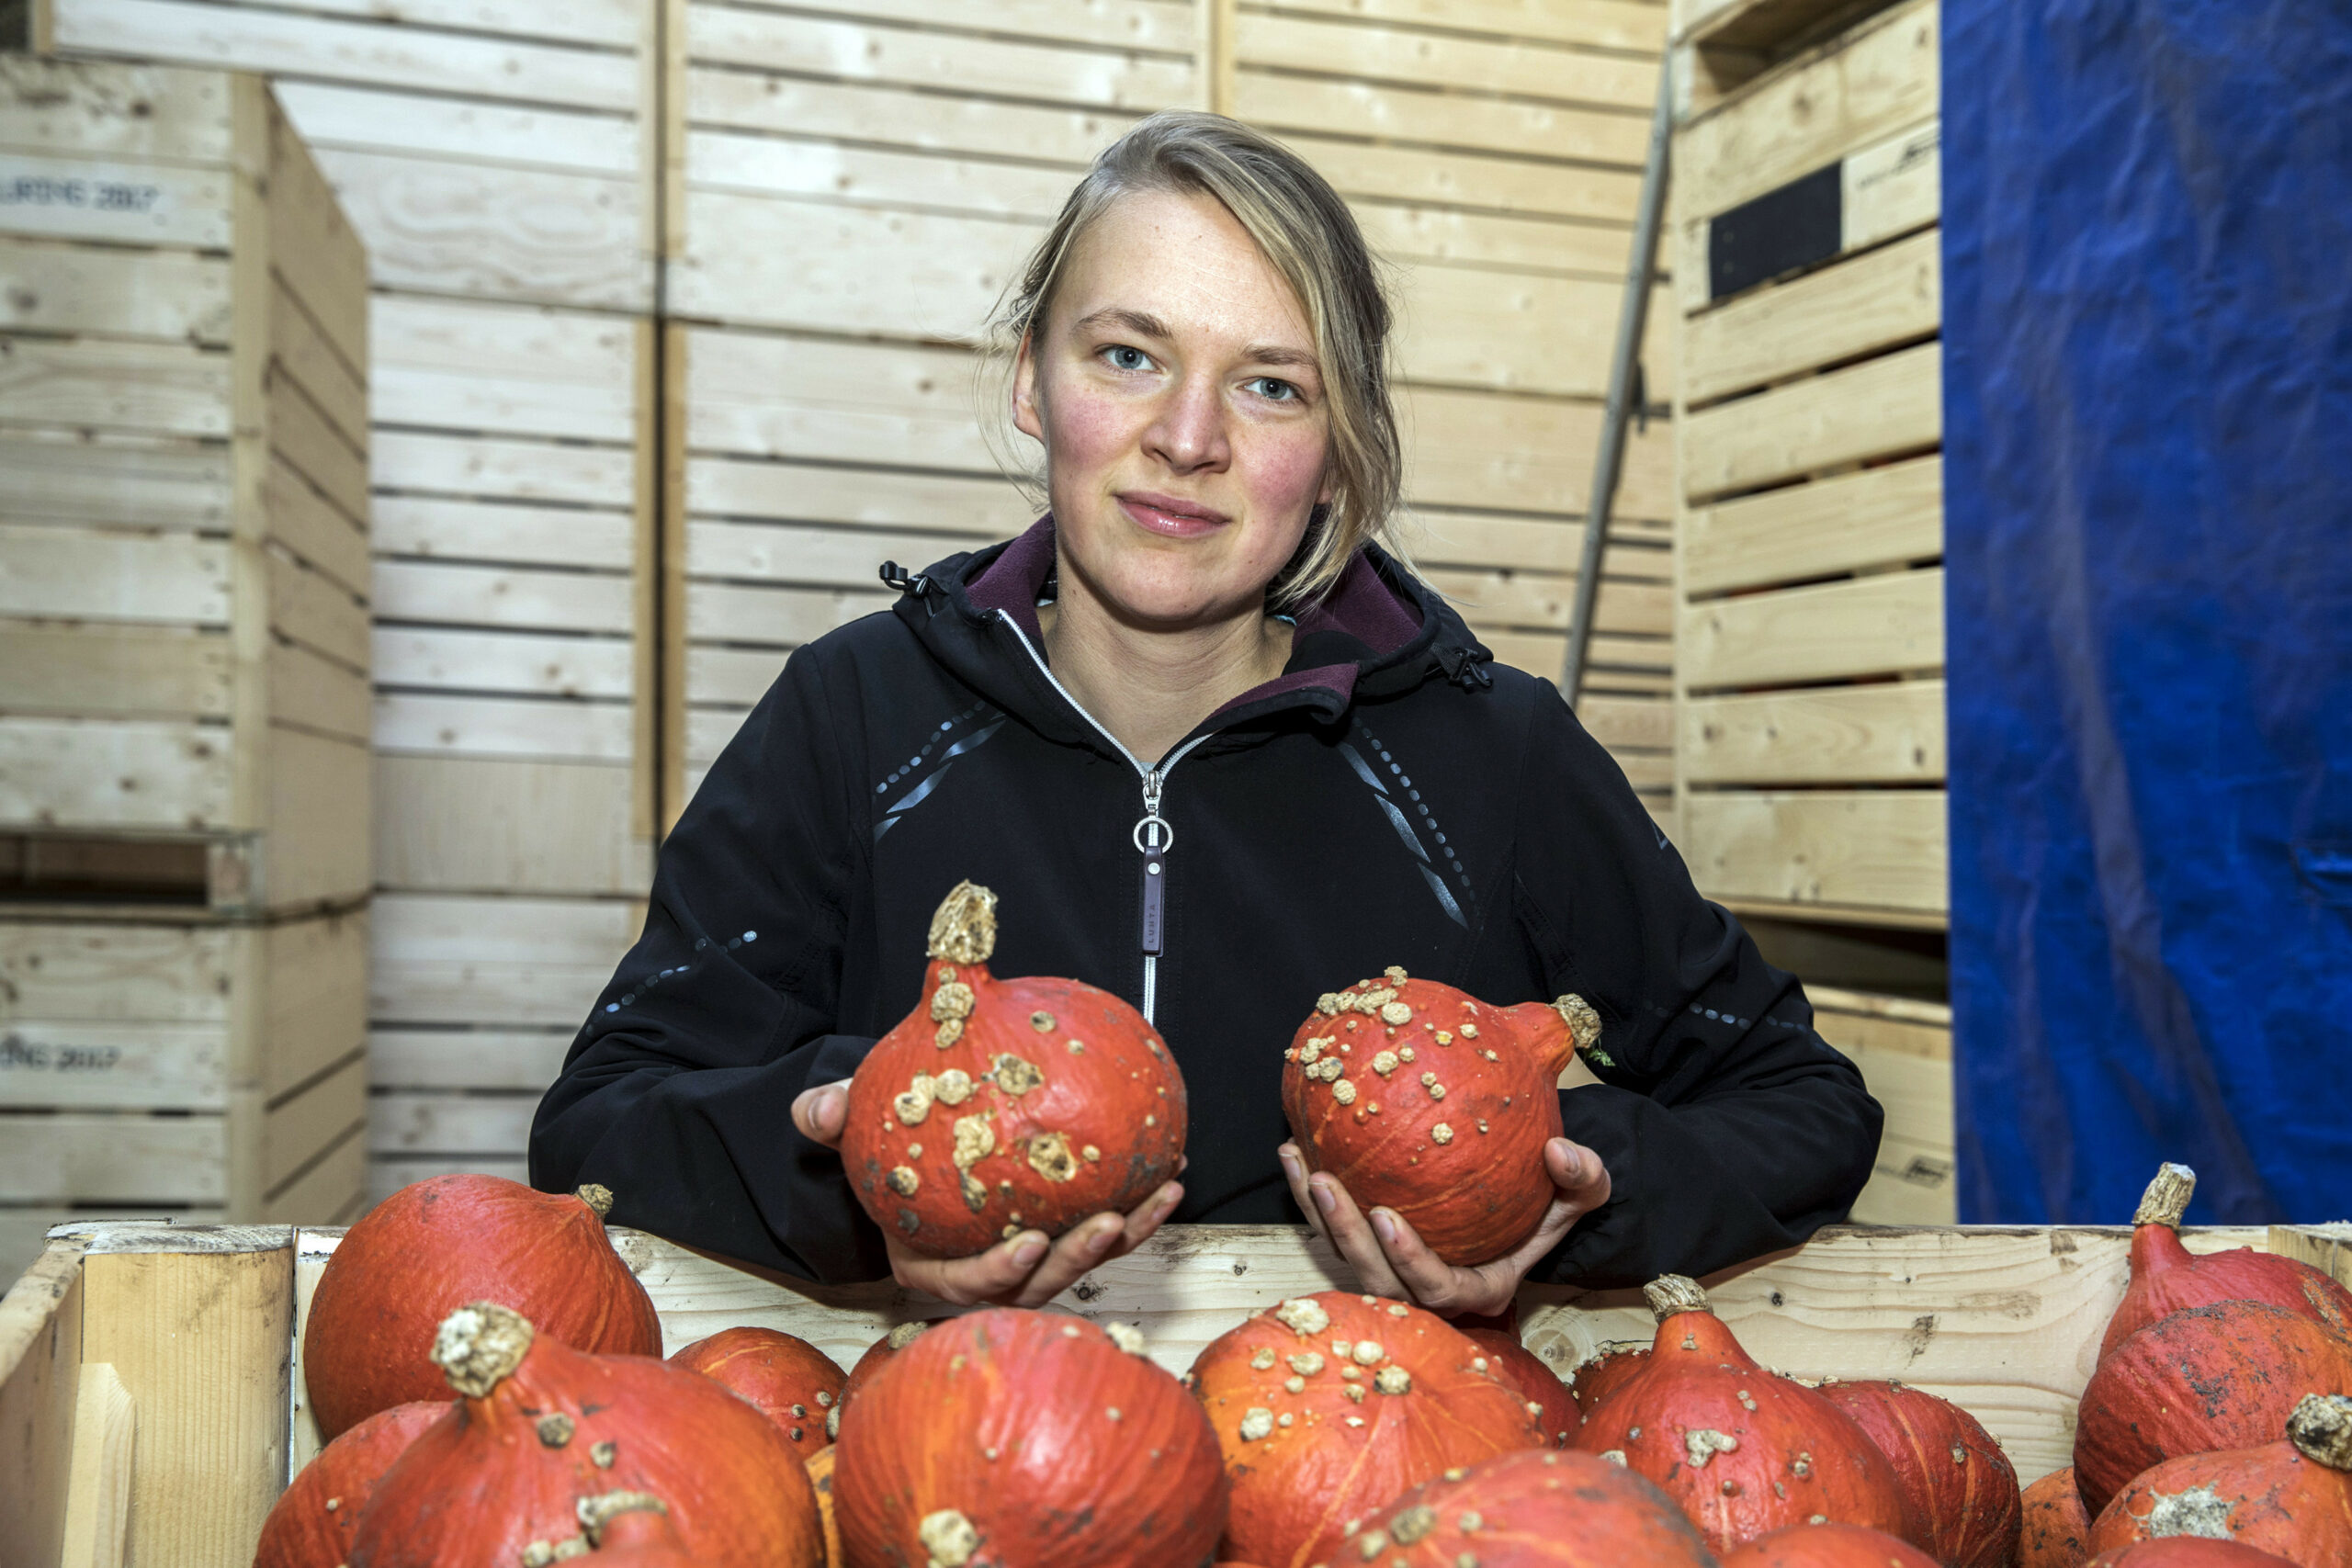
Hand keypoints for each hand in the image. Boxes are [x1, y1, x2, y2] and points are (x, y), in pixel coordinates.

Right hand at [793, 1079, 1184, 1307]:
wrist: (921, 1131)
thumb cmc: (885, 1138)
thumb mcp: (852, 1120)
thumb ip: (833, 1116)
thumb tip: (816, 1110)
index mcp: (928, 1259)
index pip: (961, 1283)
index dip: (996, 1272)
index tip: (1029, 1243)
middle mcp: (983, 1267)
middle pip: (1034, 1281)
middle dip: (1076, 1260)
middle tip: (1109, 1221)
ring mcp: (1029, 1253)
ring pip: (1081, 1259)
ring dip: (1126, 1234)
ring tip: (1161, 1194)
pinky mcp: (1064, 1230)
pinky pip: (1105, 1224)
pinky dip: (1140, 1204)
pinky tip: (1173, 1168)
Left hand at [1278, 1136, 1610, 1317]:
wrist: (1522, 1201)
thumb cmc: (1549, 1202)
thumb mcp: (1580, 1195)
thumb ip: (1583, 1178)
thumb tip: (1559, 1152)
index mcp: (1478, 1290)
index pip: (1437, 1290)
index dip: (1410, 1261)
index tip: (1387, 1217)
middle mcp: (1429, 1291)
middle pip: (1377, 1280)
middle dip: (1346, 1236)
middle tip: (1327, 1182)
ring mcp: (1395, 1273)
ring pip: (1346, 1258)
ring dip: (1318, 1216)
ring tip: (1302, 1163)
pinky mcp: (1369, 1250)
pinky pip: (1330, 1233)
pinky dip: (1308, 1197)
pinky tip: (1293, 1151)